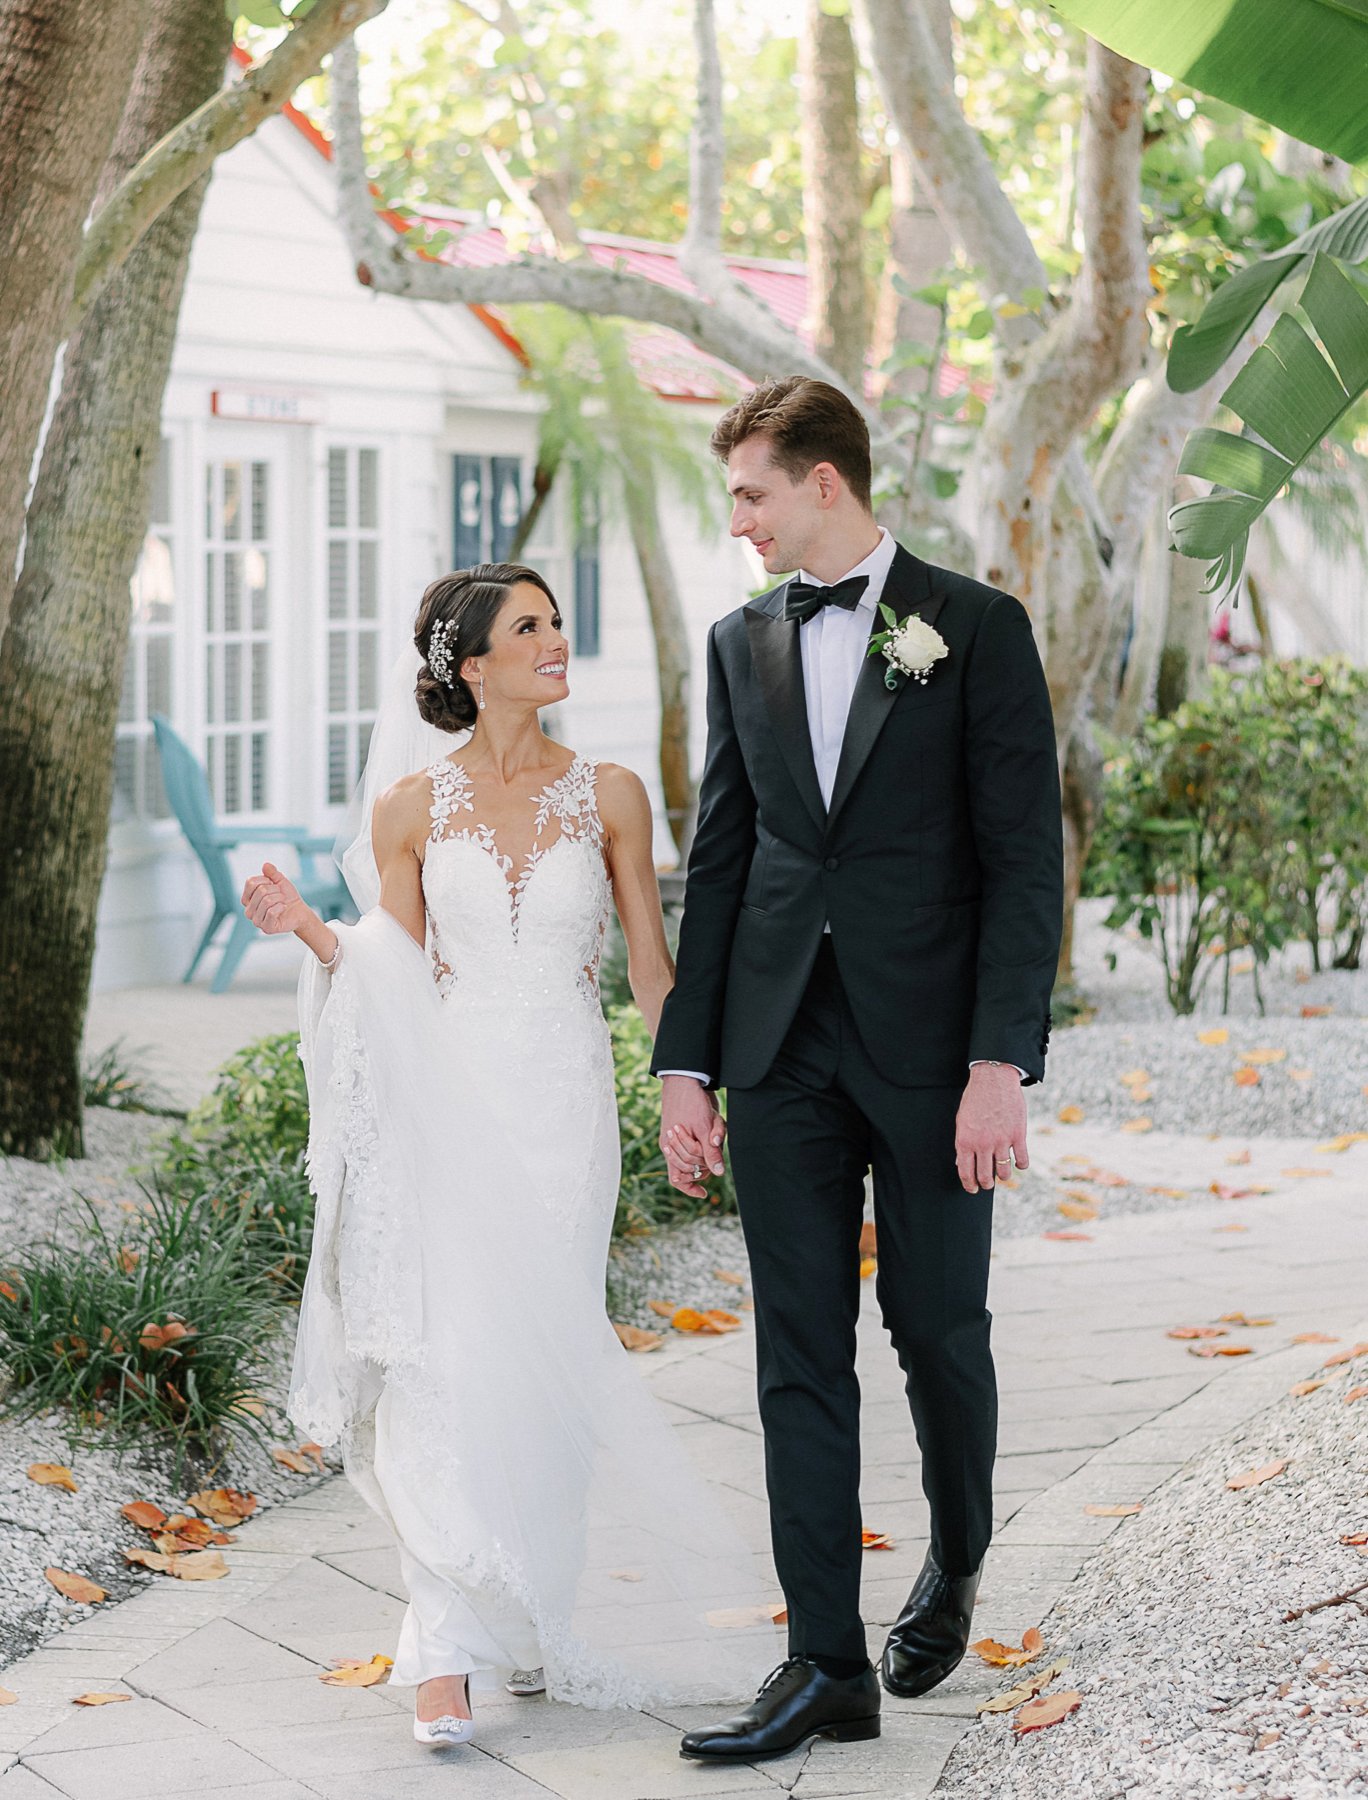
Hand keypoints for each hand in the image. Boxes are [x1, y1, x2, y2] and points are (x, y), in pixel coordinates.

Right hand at [241, 862, 314, 936]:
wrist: (299, 911)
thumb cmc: (287, 896)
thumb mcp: (280, 881)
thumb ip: (272, 873)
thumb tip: (266, 865)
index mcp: (247, 899)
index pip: (250, 882)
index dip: (266, 879)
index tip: (273, 884)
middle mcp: (248, 911)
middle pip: (261, 891)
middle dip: (276, 890)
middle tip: (280, 895)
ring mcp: (256, 921)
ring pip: (266, 901)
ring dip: (280, 898)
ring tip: (282, 902)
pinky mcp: (266, 928)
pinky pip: (271, 912)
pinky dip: (281, 907)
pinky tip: (283, 909)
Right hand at [659, 1075, 726, 1200]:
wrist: (687, 1079)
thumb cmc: (691, 1102)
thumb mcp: (704, 1128)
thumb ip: (710, 1152)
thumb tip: (719, 1173)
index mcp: (671, 1148)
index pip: (677, 1179)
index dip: (690, 1188)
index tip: (704, 1193)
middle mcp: (673, 1147)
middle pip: (692, 1169)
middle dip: (706, 1160)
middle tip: (714, 1143)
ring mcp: (681, 1139)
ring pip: (699, 1156)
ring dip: (711, 1146)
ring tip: (714, 1129)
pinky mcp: (690, 1130)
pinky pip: (703, 1144)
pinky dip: (713, 1139)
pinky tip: (716, 1130)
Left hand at [955, 1063, 1028, 1193]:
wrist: (993, 1080)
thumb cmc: (975, 1099)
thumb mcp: (961, 1121)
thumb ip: (962, 1143)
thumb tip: (961, 1162)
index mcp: (965, 1141)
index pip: (966, 1172)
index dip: (969, 1185)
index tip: (973, 1189)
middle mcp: (983, 1144)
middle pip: (985, 1176)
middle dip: (986, 1184)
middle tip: (987, 1183)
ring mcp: (1002, 1140)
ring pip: (1004, 1172)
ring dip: (1003, 1176)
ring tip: (1002, 1174)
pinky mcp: (1018, 1135)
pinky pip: (1022, 1160)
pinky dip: (1021, 1165)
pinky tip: (1018, 1163)